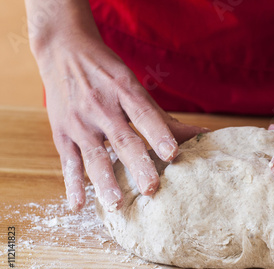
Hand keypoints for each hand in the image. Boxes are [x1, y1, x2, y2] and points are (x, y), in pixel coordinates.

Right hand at [29, 3, 206, 211]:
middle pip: (123, 139)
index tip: (173, 154)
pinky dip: (72, 183)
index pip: (144, 114)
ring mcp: (80, 121)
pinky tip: (79, 204)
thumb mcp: (133, 85)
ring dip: (104, 180)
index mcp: (124, 90)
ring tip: (116, 203)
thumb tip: (202, 135)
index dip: (159, 133)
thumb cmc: (107, 72)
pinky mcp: (61, 132)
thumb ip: (162, 116)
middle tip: (151, 189)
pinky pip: (68, 161)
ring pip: (93, 155)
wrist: (63, 49)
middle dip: (137, 165)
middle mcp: (102, 106)